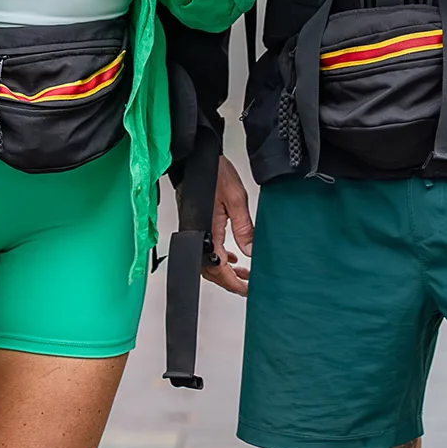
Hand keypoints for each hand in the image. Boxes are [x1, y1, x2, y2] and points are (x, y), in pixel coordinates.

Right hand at [205, 156, 253, 295]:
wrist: (195, 158)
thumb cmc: (212, 172)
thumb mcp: (236, 199)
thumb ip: (244, 228)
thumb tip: (252, 251)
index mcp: (207, 231)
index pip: (219, 268)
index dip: (234, 282)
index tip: (247, 289)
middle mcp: (197, 233)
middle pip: (211, 270)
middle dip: (230, 281)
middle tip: (248, 286)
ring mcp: (194, 230)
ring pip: (208, 262)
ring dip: (225, 270)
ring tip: (244, 273)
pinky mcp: (195, 225)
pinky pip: (207, 249)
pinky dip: (220, 258)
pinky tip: (232, 256)